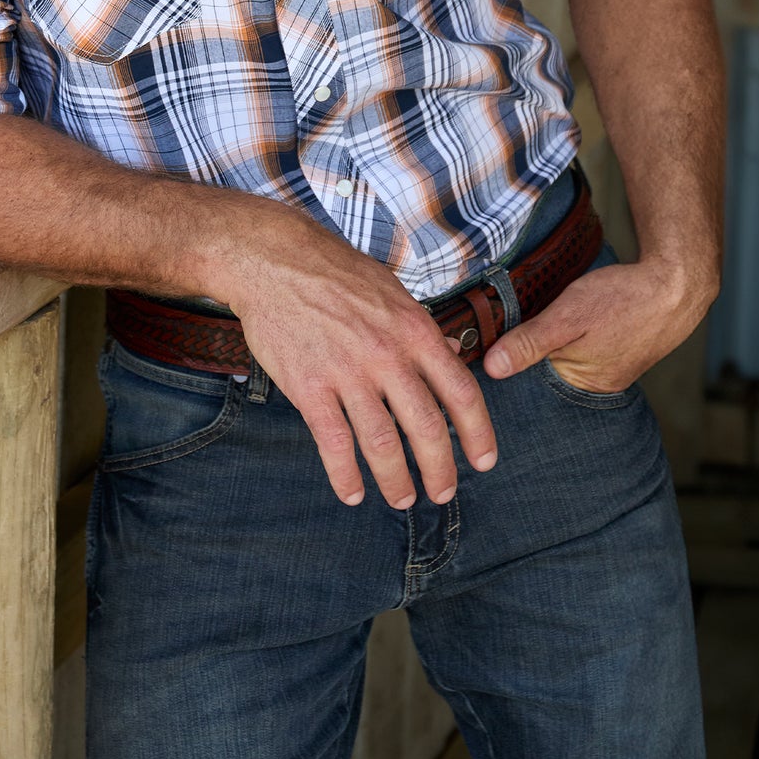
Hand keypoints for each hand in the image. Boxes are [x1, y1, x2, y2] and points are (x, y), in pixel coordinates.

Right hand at [221, 223, 499, 510]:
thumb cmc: (334, 271)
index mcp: (414, 329)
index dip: (478, 433)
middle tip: (443, 493)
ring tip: (402, 498)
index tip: (484, 461)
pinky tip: (352, 494)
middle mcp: (387, 354)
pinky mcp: (309, 386)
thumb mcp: (391, 290)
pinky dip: (345, 476)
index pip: (461, 391)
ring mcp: (347, 372)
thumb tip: (452, 354)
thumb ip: (421, 328)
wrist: (274, 260)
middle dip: (440, 469)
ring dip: (396, 480)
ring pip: (382, 443)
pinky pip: (333, 443)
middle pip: (427, 426)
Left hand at [481, 256, 715, 392]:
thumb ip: (530, 342)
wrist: (677, 282)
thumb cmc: (624, 299)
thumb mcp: (568, 316)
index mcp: (584, 384)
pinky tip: (566, 318)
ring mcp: (611, 369)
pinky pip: (583, 349)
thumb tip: (492, 369)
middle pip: (547, 373)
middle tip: (509, 325)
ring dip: (549, 341)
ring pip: (565, 359)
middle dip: (528, 352)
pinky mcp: (619, 351)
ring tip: (535, 318)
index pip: (532, 383)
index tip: (486, 345)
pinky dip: (570, 335)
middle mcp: (598, 385)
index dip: (509, 362)